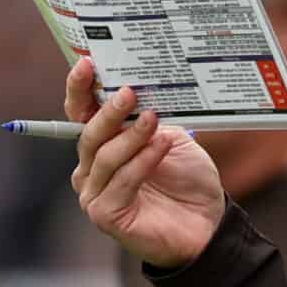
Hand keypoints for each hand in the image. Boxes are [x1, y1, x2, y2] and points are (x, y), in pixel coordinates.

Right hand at [67, 58, 224, 268]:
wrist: (207, 223)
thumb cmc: (187, 180)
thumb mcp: (170, 138)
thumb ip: (149, 118)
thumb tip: (138, 89)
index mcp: (101, 146)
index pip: (80, 114)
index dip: (79, 89)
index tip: (87, 63)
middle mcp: (90, 169)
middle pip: (88, 135)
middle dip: (107, 112)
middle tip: (129, 91)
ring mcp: (94, 193)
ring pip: (104, 157)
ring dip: (130, 136)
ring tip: (153, 118)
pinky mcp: (105, 214)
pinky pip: (121, 181)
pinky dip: (142, 161)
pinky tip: (160, 146)